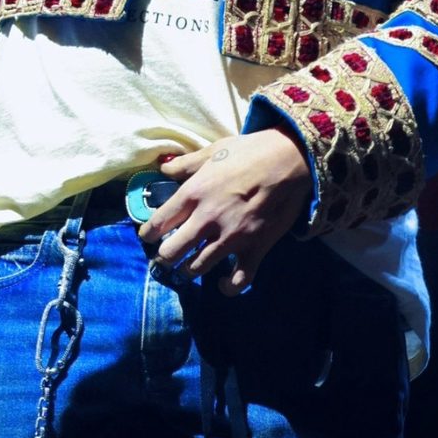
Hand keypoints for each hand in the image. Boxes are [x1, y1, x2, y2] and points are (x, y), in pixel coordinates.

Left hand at [137, 125, 312, 296]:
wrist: (290, 159)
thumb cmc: (250, 151)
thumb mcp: (213, 150)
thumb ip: (186, 164)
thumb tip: (163, 169)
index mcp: (193, 193)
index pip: (159, 223)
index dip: (148, 233)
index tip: (147, 237)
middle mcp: (207, 219)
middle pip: (171, 252)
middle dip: (165, 256)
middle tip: (168, 254)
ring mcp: (231, 238)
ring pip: (197, 268)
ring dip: (189, 269)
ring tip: (188, 266)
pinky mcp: (254, 249)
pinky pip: (238, 280)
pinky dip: (228, 287)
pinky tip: (223, 284)